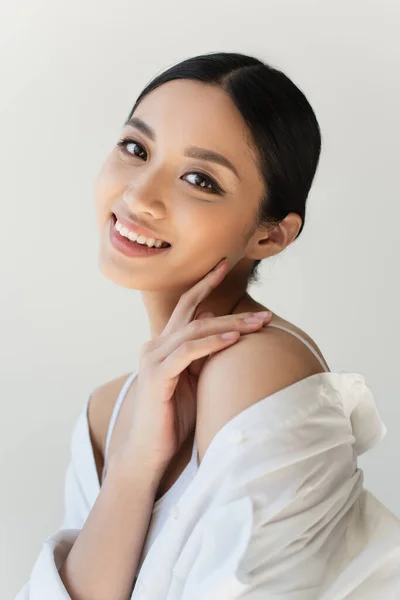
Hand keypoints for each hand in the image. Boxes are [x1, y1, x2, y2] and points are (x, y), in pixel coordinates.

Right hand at [117, 258, 271, 476]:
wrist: (148, 452)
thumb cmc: (173, 418)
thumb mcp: (194, 380)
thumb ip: (203, 355)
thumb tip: (220, 327)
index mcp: (165, 345)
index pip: (186, 307)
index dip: (205, 284)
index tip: (225, 265)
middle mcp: (156, 346)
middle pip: (193, 313)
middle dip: (231, 308)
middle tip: (264, 312)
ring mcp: (154, 359)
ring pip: (194, 330)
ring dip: (230, 325)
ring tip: (258, 325)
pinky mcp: (157, 377)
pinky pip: (187, 352)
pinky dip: (211, 343)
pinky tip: (232, 340)